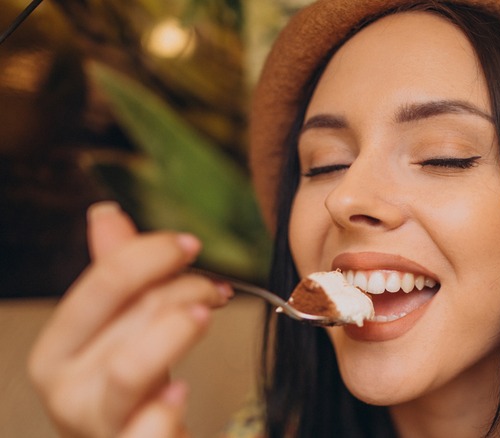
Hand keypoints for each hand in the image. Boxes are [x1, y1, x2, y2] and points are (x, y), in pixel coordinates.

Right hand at [28, 202, 232, 436]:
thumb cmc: (130, 391)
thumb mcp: (119, 331)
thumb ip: (116, 278)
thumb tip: (104, 213)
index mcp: (58, 349)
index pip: (103, 281)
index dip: (154, 252)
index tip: (191, 245)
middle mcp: (65, 389)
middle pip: (134, 314)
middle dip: (186, 289)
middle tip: (215, 291)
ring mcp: (96, 427)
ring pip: (132, 367)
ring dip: (178, 331)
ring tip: (206, 317)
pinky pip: (148, 431)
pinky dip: (167, 409)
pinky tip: (181, 393)